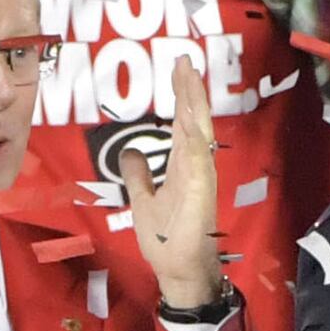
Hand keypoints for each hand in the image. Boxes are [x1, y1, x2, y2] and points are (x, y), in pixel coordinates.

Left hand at [120, 54, 225, 311]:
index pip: (182, 122)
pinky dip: (197, 142)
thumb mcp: (142, 200)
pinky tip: (192, 123)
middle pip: (191, 119)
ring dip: (194, 106)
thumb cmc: (166, 239)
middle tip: (184, 59)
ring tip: (189, 78)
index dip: (181, 95)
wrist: (179, 270)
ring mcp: (199, 177)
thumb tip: (128, 151)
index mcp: (182, 165)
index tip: (179, 67)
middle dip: (189, 90)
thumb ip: (138, 175)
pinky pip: (199, 162)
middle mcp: (194, 165)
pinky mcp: (201, 192)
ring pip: (197, 132)